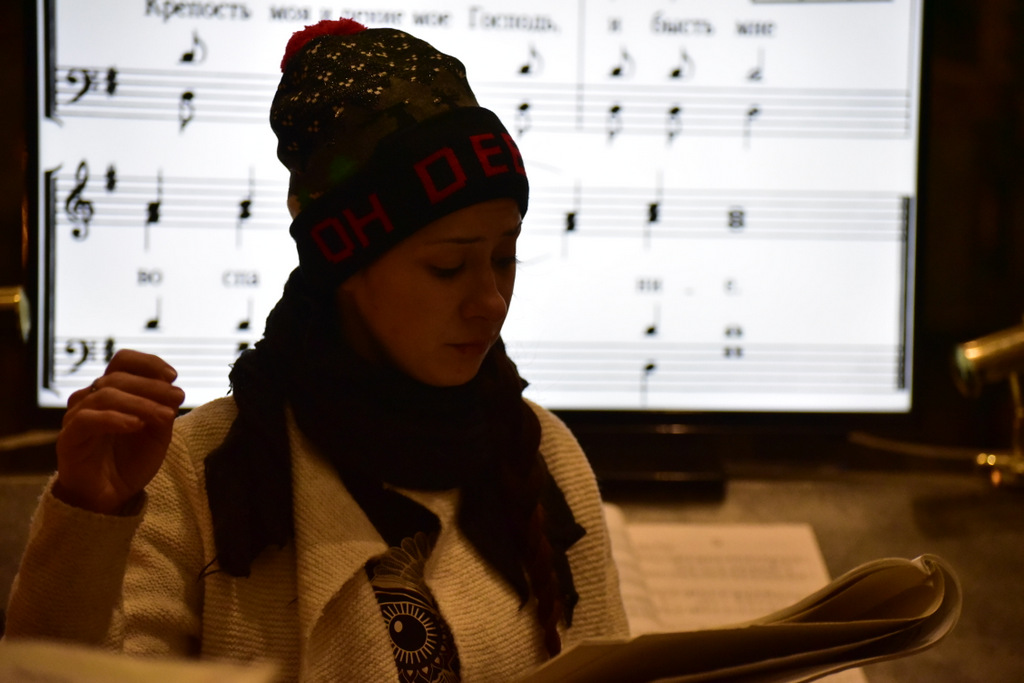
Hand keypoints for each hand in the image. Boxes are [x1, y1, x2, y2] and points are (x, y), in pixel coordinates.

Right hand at [54, 349, 185, 514]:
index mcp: (112, 391)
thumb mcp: (158, 434)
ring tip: (166, 416)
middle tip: (178, 398)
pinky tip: (137, 425)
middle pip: (117, 377)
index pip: (123, 361)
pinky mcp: (69, 438)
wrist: (111, 495)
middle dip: (153, 386)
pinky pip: (88, 419)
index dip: (148, 363)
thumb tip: (174, 390)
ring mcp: (77, 416)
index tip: (173, 376)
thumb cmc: (132, 460)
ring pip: (105, 395)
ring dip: (141, 403)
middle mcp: (90, 398)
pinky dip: (115, 418)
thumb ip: (163, 410)